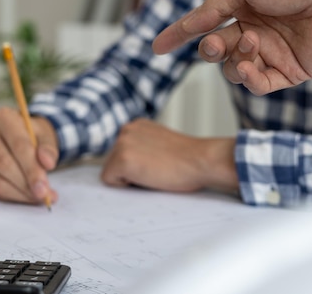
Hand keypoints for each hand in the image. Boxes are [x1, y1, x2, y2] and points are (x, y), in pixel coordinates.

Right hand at [0, 107, 59, 204]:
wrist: (20, 136)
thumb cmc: (33, 135)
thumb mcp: (46, 136)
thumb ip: (49, 149)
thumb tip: (47, 163)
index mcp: (4, 117)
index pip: (19, 146)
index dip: (32, 170)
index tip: (44, 188)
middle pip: (4, 164)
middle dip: (26, 184)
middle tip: (43, 195)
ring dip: (19, 193)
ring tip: (37, 196)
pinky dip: (9, 196)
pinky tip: (24, 196)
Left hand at [101, 118, 237, 193]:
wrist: (201, 160)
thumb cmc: (189, 159)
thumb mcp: (161, 143)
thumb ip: (144, 147)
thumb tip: (133, 163)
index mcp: (136, 125)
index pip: (120, 154)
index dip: (137, 166)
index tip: (156, 165)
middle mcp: (126, 130)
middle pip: (112, 163)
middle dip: (130, 172)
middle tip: (157, 170)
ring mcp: (123, 144)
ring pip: (110, 172)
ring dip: (129, 178)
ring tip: (154, 173)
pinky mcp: (122, 160)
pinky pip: (110, 181)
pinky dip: (126, 186)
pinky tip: (149, 177)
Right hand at [152, 0, 311, 94]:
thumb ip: (211, 9)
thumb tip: (188, 27)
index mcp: (242, 6)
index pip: (203, 24)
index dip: (179, 35)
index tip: (157, 47)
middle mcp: (254, 30)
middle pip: (217, 52)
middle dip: (210, 50)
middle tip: (215, 43)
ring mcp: (271, 53)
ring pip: (234, 70)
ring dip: (234, 61)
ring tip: (250, 44)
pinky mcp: (290, 72)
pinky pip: (259, 85)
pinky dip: (249, 79)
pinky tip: (250, 65)